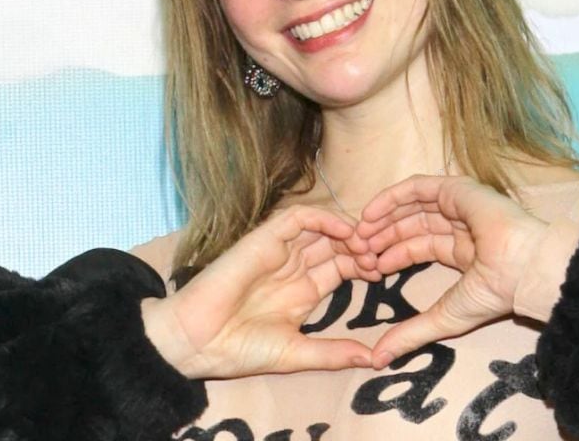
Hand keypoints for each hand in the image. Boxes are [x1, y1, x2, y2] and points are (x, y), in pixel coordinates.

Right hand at [142, 205, 380, 379]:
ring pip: (321, 229)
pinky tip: (344, 231)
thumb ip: (333, 353)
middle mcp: (292, 268)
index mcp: (302, 292)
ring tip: (366, 245)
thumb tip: (373, 359)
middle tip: (380, 257)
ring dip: (347, 232)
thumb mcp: (296, 354)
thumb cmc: (239, 351)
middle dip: (360, 248)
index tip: (382, 275)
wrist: (196, 342)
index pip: (341, 267)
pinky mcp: (263, 239)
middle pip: (336, 246)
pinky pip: (297, 218)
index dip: (363, 266)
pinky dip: (323, 219)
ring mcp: (278, 251)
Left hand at [355, 175, 547, 368]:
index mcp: (462, 251)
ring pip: (411, 206)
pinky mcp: (457, 189)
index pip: (417, 247)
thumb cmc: (494, 294)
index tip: (369, 271)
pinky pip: (417, 187)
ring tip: (359, 234)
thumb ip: (411, 334)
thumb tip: (377, 360)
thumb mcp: (444, 317)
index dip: (391, 257)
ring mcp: (459, 204)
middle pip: (410, 226)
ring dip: (383, 218)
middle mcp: (460, 225)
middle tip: (358, 252)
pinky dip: (391, 197)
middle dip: (382, 238)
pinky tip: (370, 213)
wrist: (524, 268)